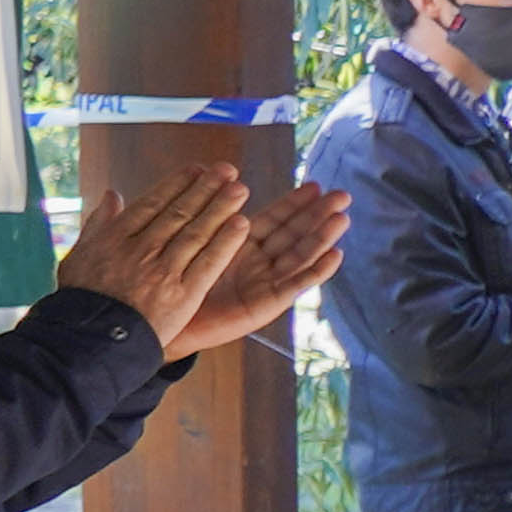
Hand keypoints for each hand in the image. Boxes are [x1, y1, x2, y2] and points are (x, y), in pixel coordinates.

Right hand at [55, 165, 249, 347]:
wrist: (88, 339)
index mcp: (116, 238)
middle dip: (205, 189)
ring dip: (220, 209)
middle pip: (179, 213)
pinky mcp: (181, 294)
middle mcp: (141, 249)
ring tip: (240, 190)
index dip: (177, 184)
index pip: (152, 204)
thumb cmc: (83, 298)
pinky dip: (225, 243)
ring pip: (196, 233)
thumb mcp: (79, 255)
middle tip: (227, 170)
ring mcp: (162, 271)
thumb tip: (111, 194)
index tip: (197, 169)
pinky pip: (207, 263)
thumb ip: (98, 223)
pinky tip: (241, 225)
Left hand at [166, 184, 348, 362]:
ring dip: (323, 237)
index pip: (274, 219)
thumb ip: (204, 221)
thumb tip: (206, 185)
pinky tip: (335, 255)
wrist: (169, 325)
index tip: (314, 185)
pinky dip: (317, 271)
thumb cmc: (176, 286)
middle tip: (342, 195)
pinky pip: (295, 286)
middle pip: (295, 234)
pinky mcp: (267, 305)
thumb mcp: (192, 246)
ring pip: (300, 256)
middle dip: (318, 214)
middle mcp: (259, 263)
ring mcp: (266, 284)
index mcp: (242, 245)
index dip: (294, 203)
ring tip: (342, 218)